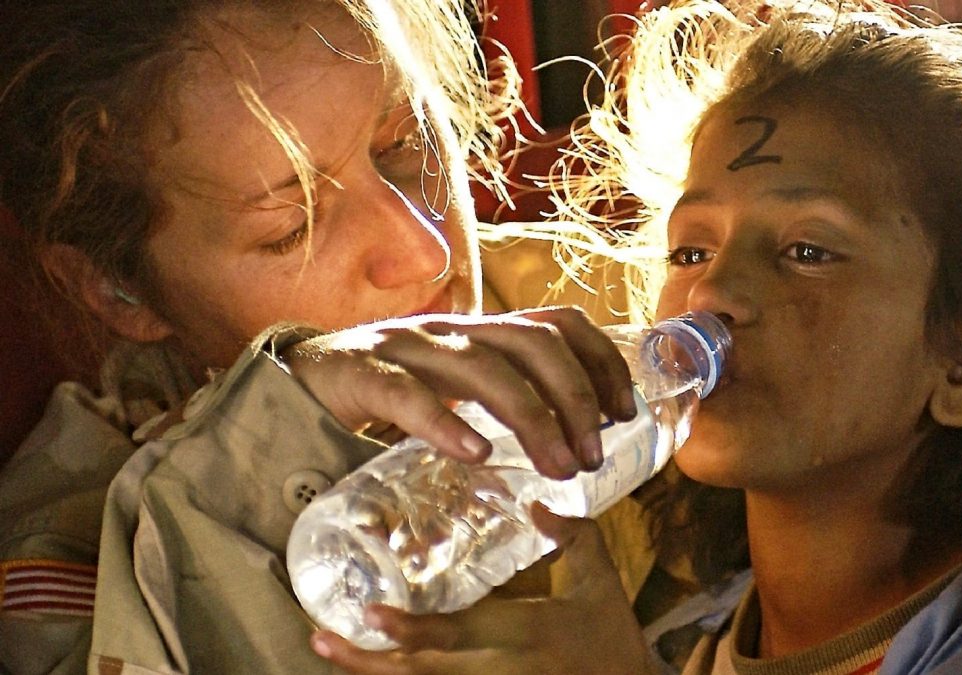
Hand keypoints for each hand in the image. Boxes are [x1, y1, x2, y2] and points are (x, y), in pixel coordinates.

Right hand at [284, 306, 636, 478]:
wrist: (296, 380)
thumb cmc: (387, 393)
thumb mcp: (454, 390)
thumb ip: (499, 401)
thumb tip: (568, 444)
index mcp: (479, 332)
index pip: (557, 324)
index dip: (599, 361)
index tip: (624, 411)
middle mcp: (451, 330)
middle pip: (532, 344)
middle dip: (574, 398)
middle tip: (590, 457)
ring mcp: (405, 347)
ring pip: (481, 366)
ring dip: (531, 417)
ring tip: (555, 467)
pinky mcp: (360, 374)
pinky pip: (406, 393)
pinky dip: (444, 422)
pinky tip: (475, 453)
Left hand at [308, 506, 660, 674]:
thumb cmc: (612, 640)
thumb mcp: (600, 581)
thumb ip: (573, 536)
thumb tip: (536, 503)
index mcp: (521, 635)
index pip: (455, 635)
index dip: (409, 629)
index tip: (370, 613)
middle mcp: (496, 670)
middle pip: (422, 671)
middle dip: (369, 658)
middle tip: (322, 636)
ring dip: (372, 673)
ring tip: (328, 648)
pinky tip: (373, 666)